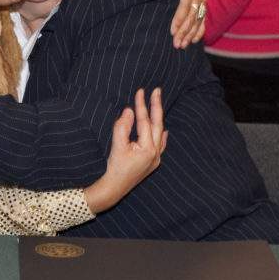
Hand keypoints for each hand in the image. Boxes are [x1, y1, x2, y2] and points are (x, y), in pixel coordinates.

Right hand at [83, 88, 166, 213]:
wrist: (114, 188)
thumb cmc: (114, 167)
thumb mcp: (116, 145)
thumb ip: (122, 126)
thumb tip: (129, 111)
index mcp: (148, 149)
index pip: (145, 121)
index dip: (142, 105)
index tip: (140, 91)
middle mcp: (155, 153)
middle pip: (157, 124)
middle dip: (156, 106)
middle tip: (157, 91)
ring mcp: (155, 159)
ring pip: (159, 133)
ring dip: (158, 118)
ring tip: (158, 104)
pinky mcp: (152, 163)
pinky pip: (160, 145)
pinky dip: (161, 135)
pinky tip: (164, 130)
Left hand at [156, 0, 205, 47]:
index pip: (185, 3)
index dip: (179, 18)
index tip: (172, 30)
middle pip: (192, 15)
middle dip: (184, 31)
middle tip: (176, 44)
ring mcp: (200, 0)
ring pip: (198, 20)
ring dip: (190, 34)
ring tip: (181, 45)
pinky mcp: (201, 5)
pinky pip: (202, 20)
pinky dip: (199, 31)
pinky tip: (193, 41)